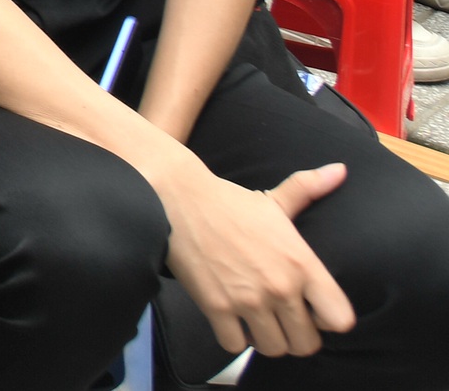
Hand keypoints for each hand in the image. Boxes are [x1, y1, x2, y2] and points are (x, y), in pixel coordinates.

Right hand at [154, 161, 353, 357]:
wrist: (178, 198)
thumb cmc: (228, 201)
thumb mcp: (274, 200)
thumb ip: (310, 189)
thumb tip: (341, 170)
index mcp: (302, 263)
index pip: (340, 320)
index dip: (327, 320)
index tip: (312, 310)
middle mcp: (280, 286)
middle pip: (307, 344)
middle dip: (295, 335)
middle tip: (281, 320)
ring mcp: (248, 299)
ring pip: (273, 349)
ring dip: (265, 338)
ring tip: (256, 321)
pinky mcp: (216, 307)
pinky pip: (235, 345)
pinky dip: (233, 337)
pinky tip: (230, 319)